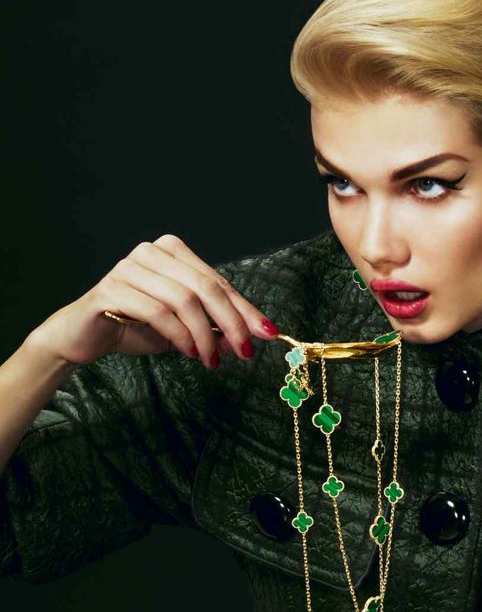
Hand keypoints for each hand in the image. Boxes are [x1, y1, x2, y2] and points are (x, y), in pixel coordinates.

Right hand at [27, 234, 279, 367]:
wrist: (84, 335)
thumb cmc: (136, 326)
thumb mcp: (184, 328)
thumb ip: (213, 327)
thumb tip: (251, 336)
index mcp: (173, 251)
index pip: (217, 282)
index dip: (245, 309)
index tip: (267, 333)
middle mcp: (152, 252)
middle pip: (205, 288)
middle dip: (231, 323)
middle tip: (244, 352)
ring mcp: (129, 267)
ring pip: (184, 300)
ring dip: (203, 335)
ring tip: (210, 360)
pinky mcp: (111, 289)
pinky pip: (157, 311)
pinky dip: (179, 335)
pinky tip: (188, 352)